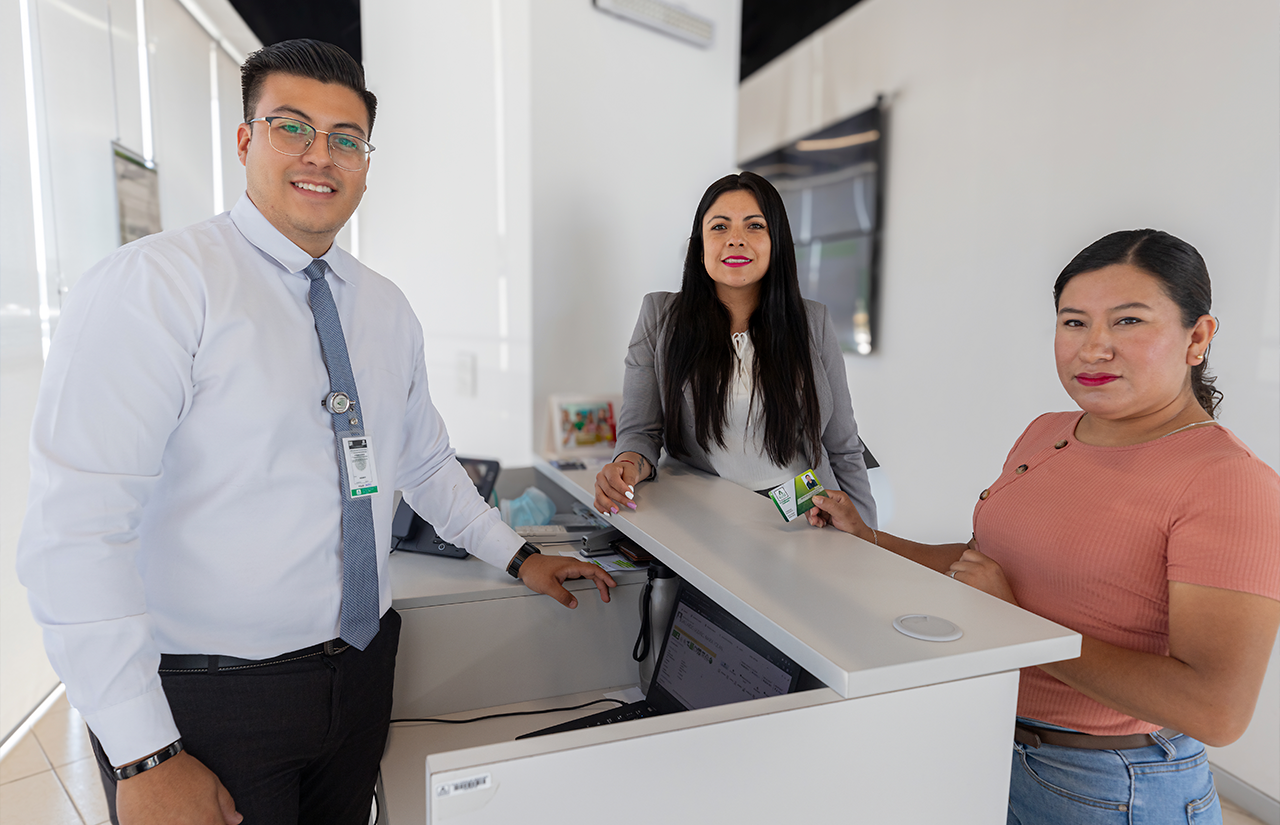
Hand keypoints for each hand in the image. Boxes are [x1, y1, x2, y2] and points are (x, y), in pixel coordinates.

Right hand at [116, 750, 240, 824]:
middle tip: (184, 811)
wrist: (148, 763)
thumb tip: (235, 820)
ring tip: (169, 811)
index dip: (215, 823)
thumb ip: (226, 805)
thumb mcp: (212, 783)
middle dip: (194, 821)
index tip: (207, 818)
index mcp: (207, 821)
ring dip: (173, 822)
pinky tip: (155, 814)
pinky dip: (155, 823)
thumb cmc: (180, 771)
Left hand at [518, 553, 616, 608]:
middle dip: (603, 584)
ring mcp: (569, 567)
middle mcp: (572, 565)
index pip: (594, 570)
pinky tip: (589, 586)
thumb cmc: (535, 571)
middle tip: (607, 596)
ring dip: (597, 582)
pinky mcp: (565, 570)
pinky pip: (582, 574)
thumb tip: (574, 603)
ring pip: (588, 573)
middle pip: (594, 572)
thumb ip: (562, 596)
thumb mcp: (548, 586)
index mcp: (571, 566)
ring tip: (602, 593)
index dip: (605, 577)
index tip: (611, 585)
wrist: (525, 564)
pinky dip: (589, 581)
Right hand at [594, 453, 643, 514]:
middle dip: (620, 499)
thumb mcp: (631, 471)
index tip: (630, 495)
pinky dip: (602, 508)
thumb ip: (630, 479)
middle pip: (608, 490)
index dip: (621, 489)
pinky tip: (608, 512)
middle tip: (631, 504)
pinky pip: (597, 502)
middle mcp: (601, 477)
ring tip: (617, 511)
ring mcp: (597, 486)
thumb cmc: (625, 471)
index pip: (613, 480)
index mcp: (608, 469)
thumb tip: (629, 489)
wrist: (621, 471)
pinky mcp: (597, 493)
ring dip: (609, 505)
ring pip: (600, 497)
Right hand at [808, 490, 872, 540]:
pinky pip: (816, 516)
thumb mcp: (841, 513)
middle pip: (815, 502)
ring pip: (814, 510)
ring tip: (818, 522)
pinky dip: (816, 521)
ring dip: (814, 517)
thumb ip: (829, 505)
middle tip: (814, 518)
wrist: (856, 534)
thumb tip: (816, 498)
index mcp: (837, 496)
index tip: (811, 509)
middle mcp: (832, 501)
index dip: (813, 501)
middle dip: (813, 511)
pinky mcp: (826, 516)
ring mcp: (829, 508)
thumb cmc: (853, 523)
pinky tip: (821, 524)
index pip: (820, 494)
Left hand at [947, 539, 1017, 605]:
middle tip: (964, 582)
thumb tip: (964, 561)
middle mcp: (982, 568)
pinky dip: (951, 586)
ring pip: (951, 571)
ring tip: (963, 588)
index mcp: (991, 564)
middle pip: (957, 562)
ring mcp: (973, 576)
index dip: (964, 562)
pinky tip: (959, 593)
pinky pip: (949, 581)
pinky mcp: (966, 586)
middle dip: (958, 572)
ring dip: (953, 579)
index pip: (968, 553)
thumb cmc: (1000, 599)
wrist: (1004, 614)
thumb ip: (982, 566)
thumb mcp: (996, 576)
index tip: (966, 570)